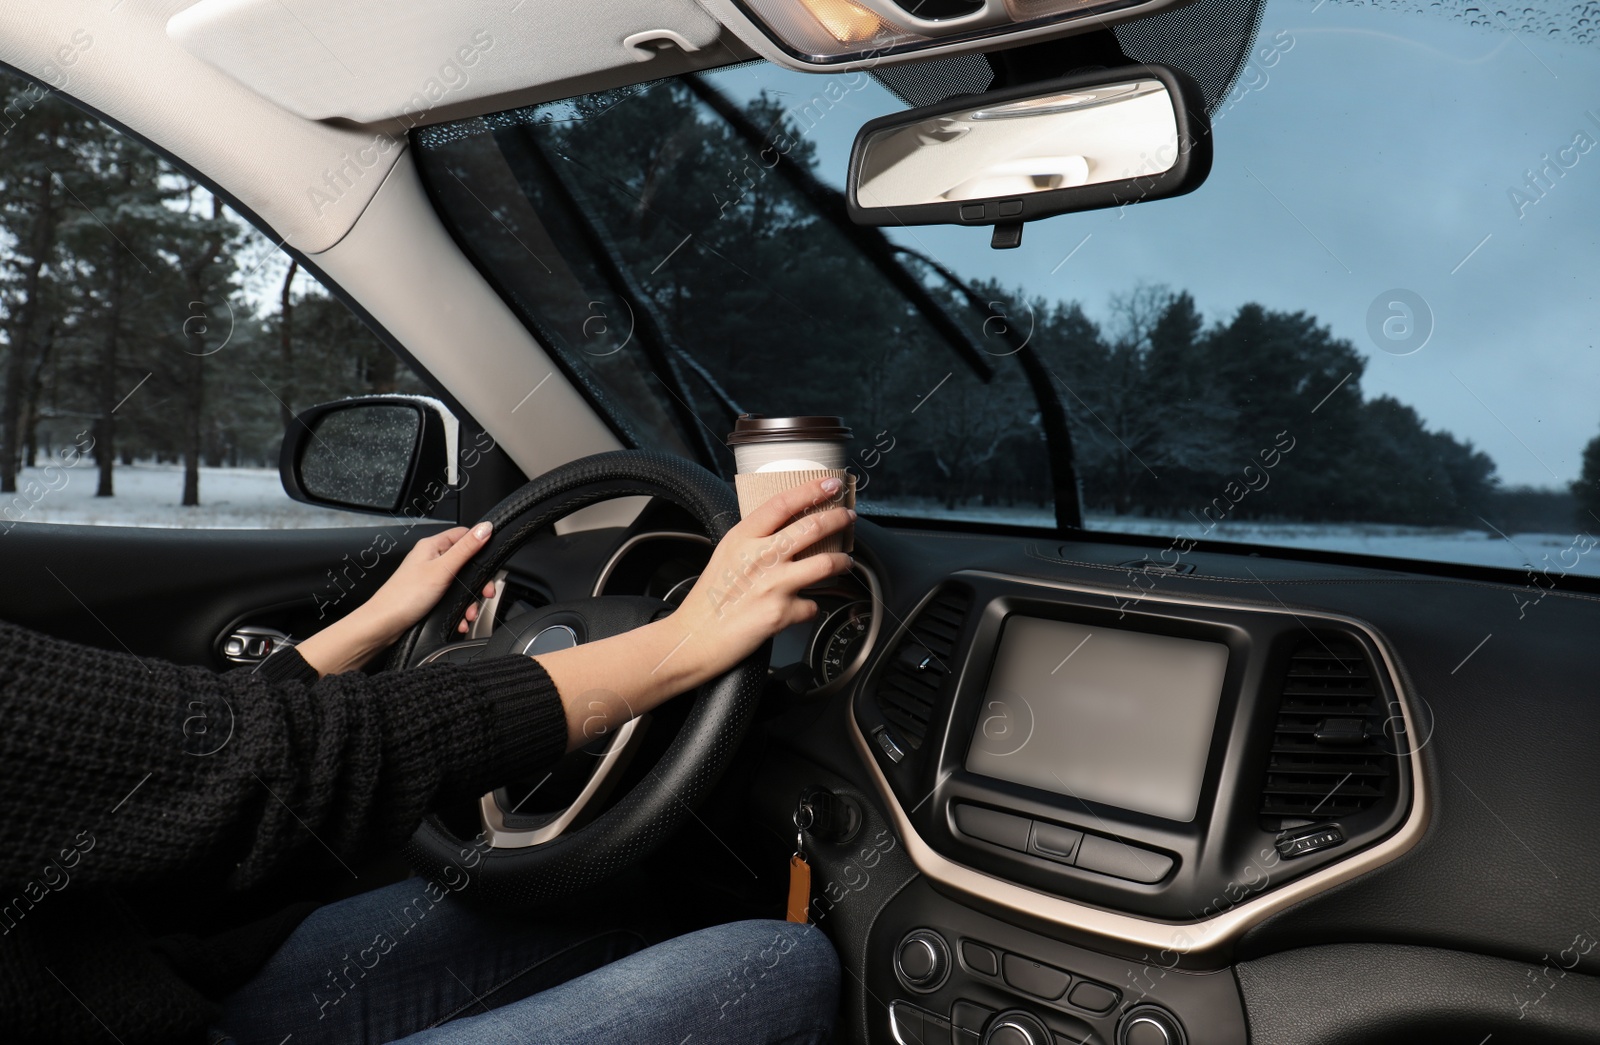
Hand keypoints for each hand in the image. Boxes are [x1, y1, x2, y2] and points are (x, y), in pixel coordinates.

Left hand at [297, 522, 495, 675]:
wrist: (383, 625)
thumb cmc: (405, 596)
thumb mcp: (442, 569)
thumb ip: (466, 549)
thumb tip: (486, 528)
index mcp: (432, 546)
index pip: (464, 535)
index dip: (480, 546)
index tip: (491, 562)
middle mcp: (431, 559)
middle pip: (467, 562)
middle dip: (478, 581)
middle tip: (484, 593)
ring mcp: (431, 577)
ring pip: (462, 583)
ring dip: (470, 600)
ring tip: (469, 613)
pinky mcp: (430, 594)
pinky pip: (453, 598)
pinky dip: (460, 609)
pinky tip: (460, 619)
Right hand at [666, 476, 854, 687]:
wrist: (695, 639)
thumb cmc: (708, 600)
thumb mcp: (726, 555)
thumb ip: (753, 540)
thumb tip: (784, 530)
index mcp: (743, 538)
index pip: (783, 503)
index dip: (811, 490)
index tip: (830, 484)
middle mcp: (760, 557)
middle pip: (812, 528)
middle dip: (839, 519)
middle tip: (848, 517)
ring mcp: (774, 584)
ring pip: (825, 563)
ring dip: (842, 561)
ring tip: (845, 561)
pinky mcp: (782, 613)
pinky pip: (812, 606)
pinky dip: (811, 607)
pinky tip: (805, 607)